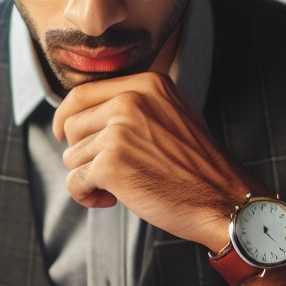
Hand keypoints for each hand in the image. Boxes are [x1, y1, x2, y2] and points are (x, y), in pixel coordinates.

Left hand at [52, 72, 254, 247]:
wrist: (222, 199)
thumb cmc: (199, 167)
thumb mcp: (174, 115)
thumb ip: (137, 106)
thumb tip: (88, 112)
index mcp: (147, 85)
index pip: (83, 93)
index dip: (66, 116)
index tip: (63, 133)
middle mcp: (130, 101)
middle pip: (73, 124)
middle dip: (83, 152)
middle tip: (110, 171)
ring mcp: (119, 132)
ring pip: (72, 156)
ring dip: (89, 177)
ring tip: (119, 188)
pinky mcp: (111, 165)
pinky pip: (75, 182)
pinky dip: (87, 196)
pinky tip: (110, 200)